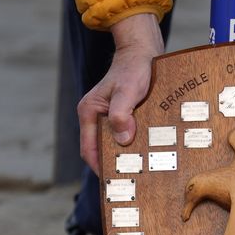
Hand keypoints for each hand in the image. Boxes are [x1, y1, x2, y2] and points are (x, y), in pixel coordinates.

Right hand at [77, 13, 164, 173]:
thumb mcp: (128, 91)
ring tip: (140, 172)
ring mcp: (107, 115)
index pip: (88, 149)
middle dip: (113, 164)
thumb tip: (123, 140)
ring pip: (113, 142)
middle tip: (130, 183)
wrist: (143, 51)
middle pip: (100, 148)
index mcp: (89, 111)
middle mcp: (95, 115)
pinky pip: (124, 134)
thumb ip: (122, 114)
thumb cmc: (134, 68)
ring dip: (125, 155)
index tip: (114, 182)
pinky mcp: (121, 113)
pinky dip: (133, 145)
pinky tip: (146, 153)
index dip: (99, 167)